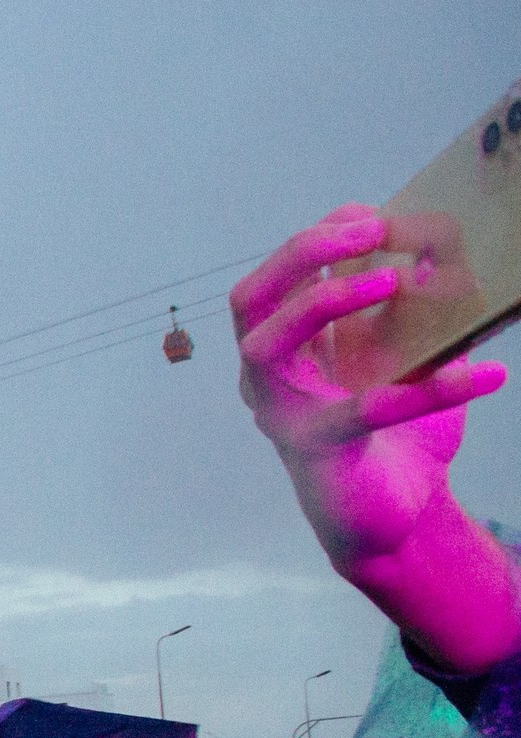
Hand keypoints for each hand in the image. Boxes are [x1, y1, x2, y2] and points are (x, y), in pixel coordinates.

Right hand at [237, 206, 506, 551]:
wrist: (398, 521)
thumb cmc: (397, 436)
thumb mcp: (408, 359)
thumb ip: (417, 312)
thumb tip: (450, 256)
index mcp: (286, 349)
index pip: (275, 278)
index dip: (316, 238)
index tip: (370, 216)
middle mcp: (268, 378)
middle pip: (251, 299)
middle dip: (302, 253)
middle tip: (367, 232)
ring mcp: (282, 414)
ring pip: (267, 345)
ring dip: (325, 301)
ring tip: (394, 281)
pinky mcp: (316, 451)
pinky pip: (366, 409)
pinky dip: (432, 389)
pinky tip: (486, 375)